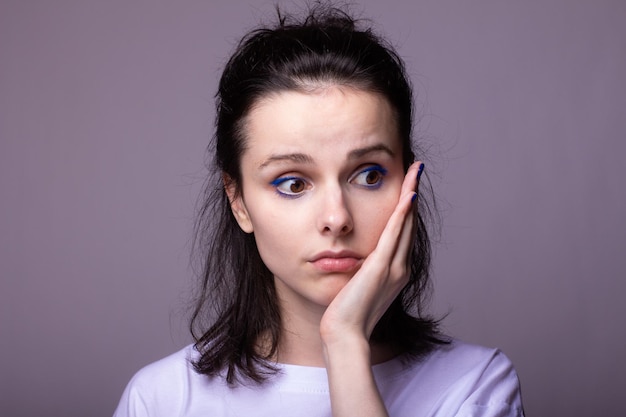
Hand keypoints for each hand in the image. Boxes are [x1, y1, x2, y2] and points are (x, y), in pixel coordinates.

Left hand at [320, 160, 422, 345]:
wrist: (345, 334)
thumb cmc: (347, 313)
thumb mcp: (359, 285)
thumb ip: (365, 269)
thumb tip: (359, 257)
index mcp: (396, 271)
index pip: (403, 231)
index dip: (408, 206)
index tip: (409, 185)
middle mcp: (400, 267)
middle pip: (409, 222)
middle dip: (413, 193)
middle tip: (417, 168)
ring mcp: (393, 267)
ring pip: (405, 224)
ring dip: (411, 195)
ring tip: (415, 171)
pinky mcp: (380, 268)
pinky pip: (393, 235)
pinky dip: (401, 215)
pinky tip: (407, 196)